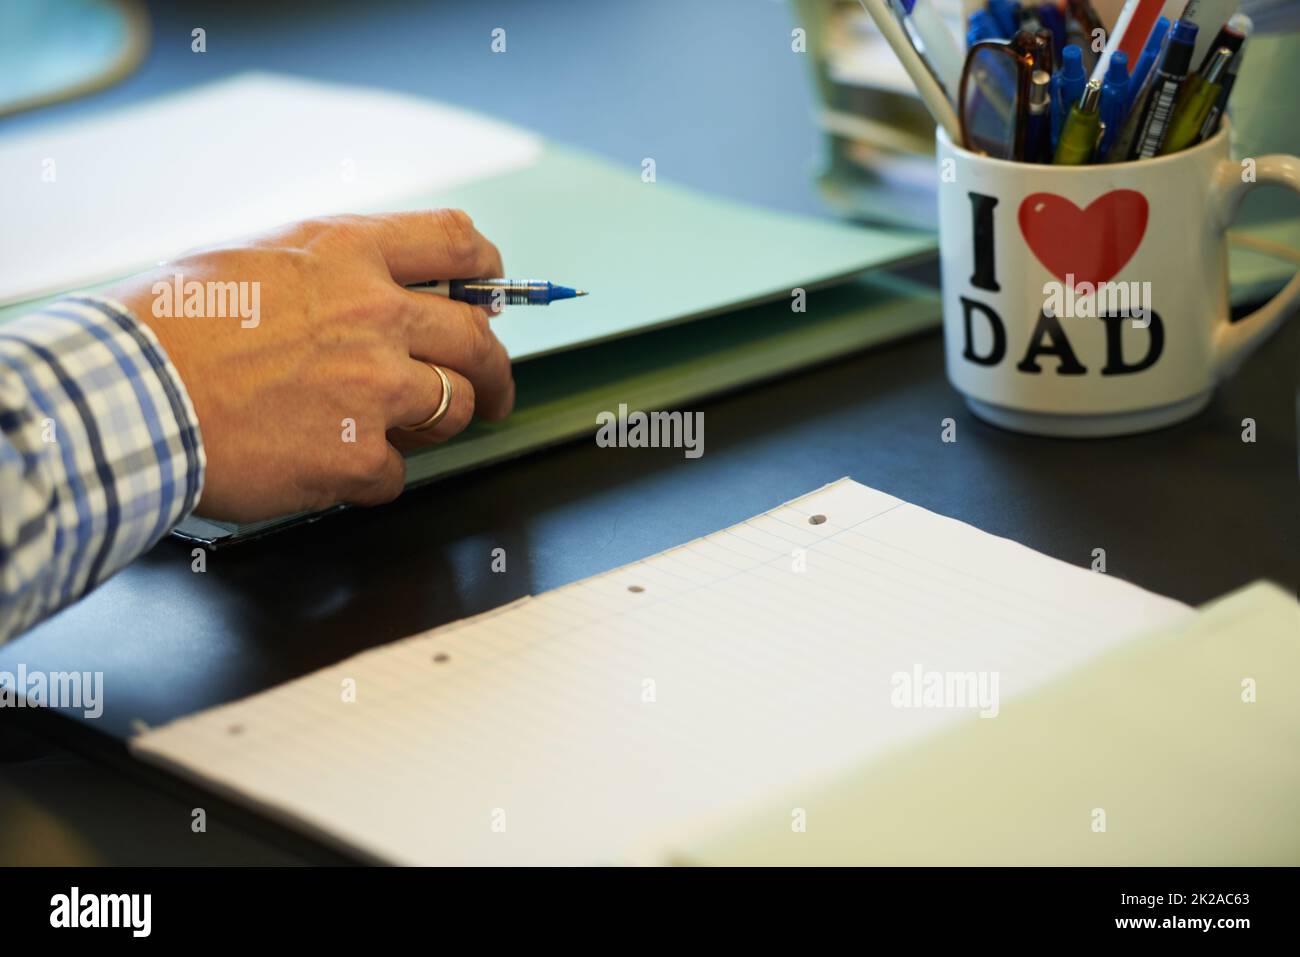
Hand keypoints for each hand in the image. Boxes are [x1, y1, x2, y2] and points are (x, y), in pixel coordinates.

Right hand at [105, 210, 514, 522]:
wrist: (129, 395)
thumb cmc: (171, 325)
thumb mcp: (257, 258)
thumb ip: (333, 270)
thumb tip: (391, 289)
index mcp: (349, 255)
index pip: (458, 241)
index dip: (488, 270)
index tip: (492, 295)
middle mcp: (375, 316)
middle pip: (478, 340)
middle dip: (496, 370)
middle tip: (494, 391)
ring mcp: (373, 389)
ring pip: (455, 408)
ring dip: (435, 422)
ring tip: (393, 428)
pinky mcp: (356, 458)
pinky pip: (398, 472)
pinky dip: (371, 474)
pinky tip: (328, 463)